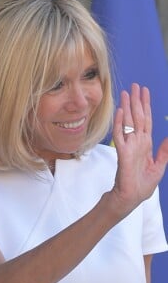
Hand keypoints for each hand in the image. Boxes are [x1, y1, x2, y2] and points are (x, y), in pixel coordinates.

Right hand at [110, 83, 167, 216]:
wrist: (131, 196)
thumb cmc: (142, 184)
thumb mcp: (159, 166)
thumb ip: (164, 151)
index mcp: (146, 143)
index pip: (146, 120)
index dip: (146, 106)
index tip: (144, 92)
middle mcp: (137, 141)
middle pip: (137, 117)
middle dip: (137, 101)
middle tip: (135, 85)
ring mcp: (129, 145)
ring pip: (128, 122)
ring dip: (127, 107)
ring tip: (126, 93)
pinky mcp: (123, 152)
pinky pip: (120, 134)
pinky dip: (120, 122)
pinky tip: (120, 111)